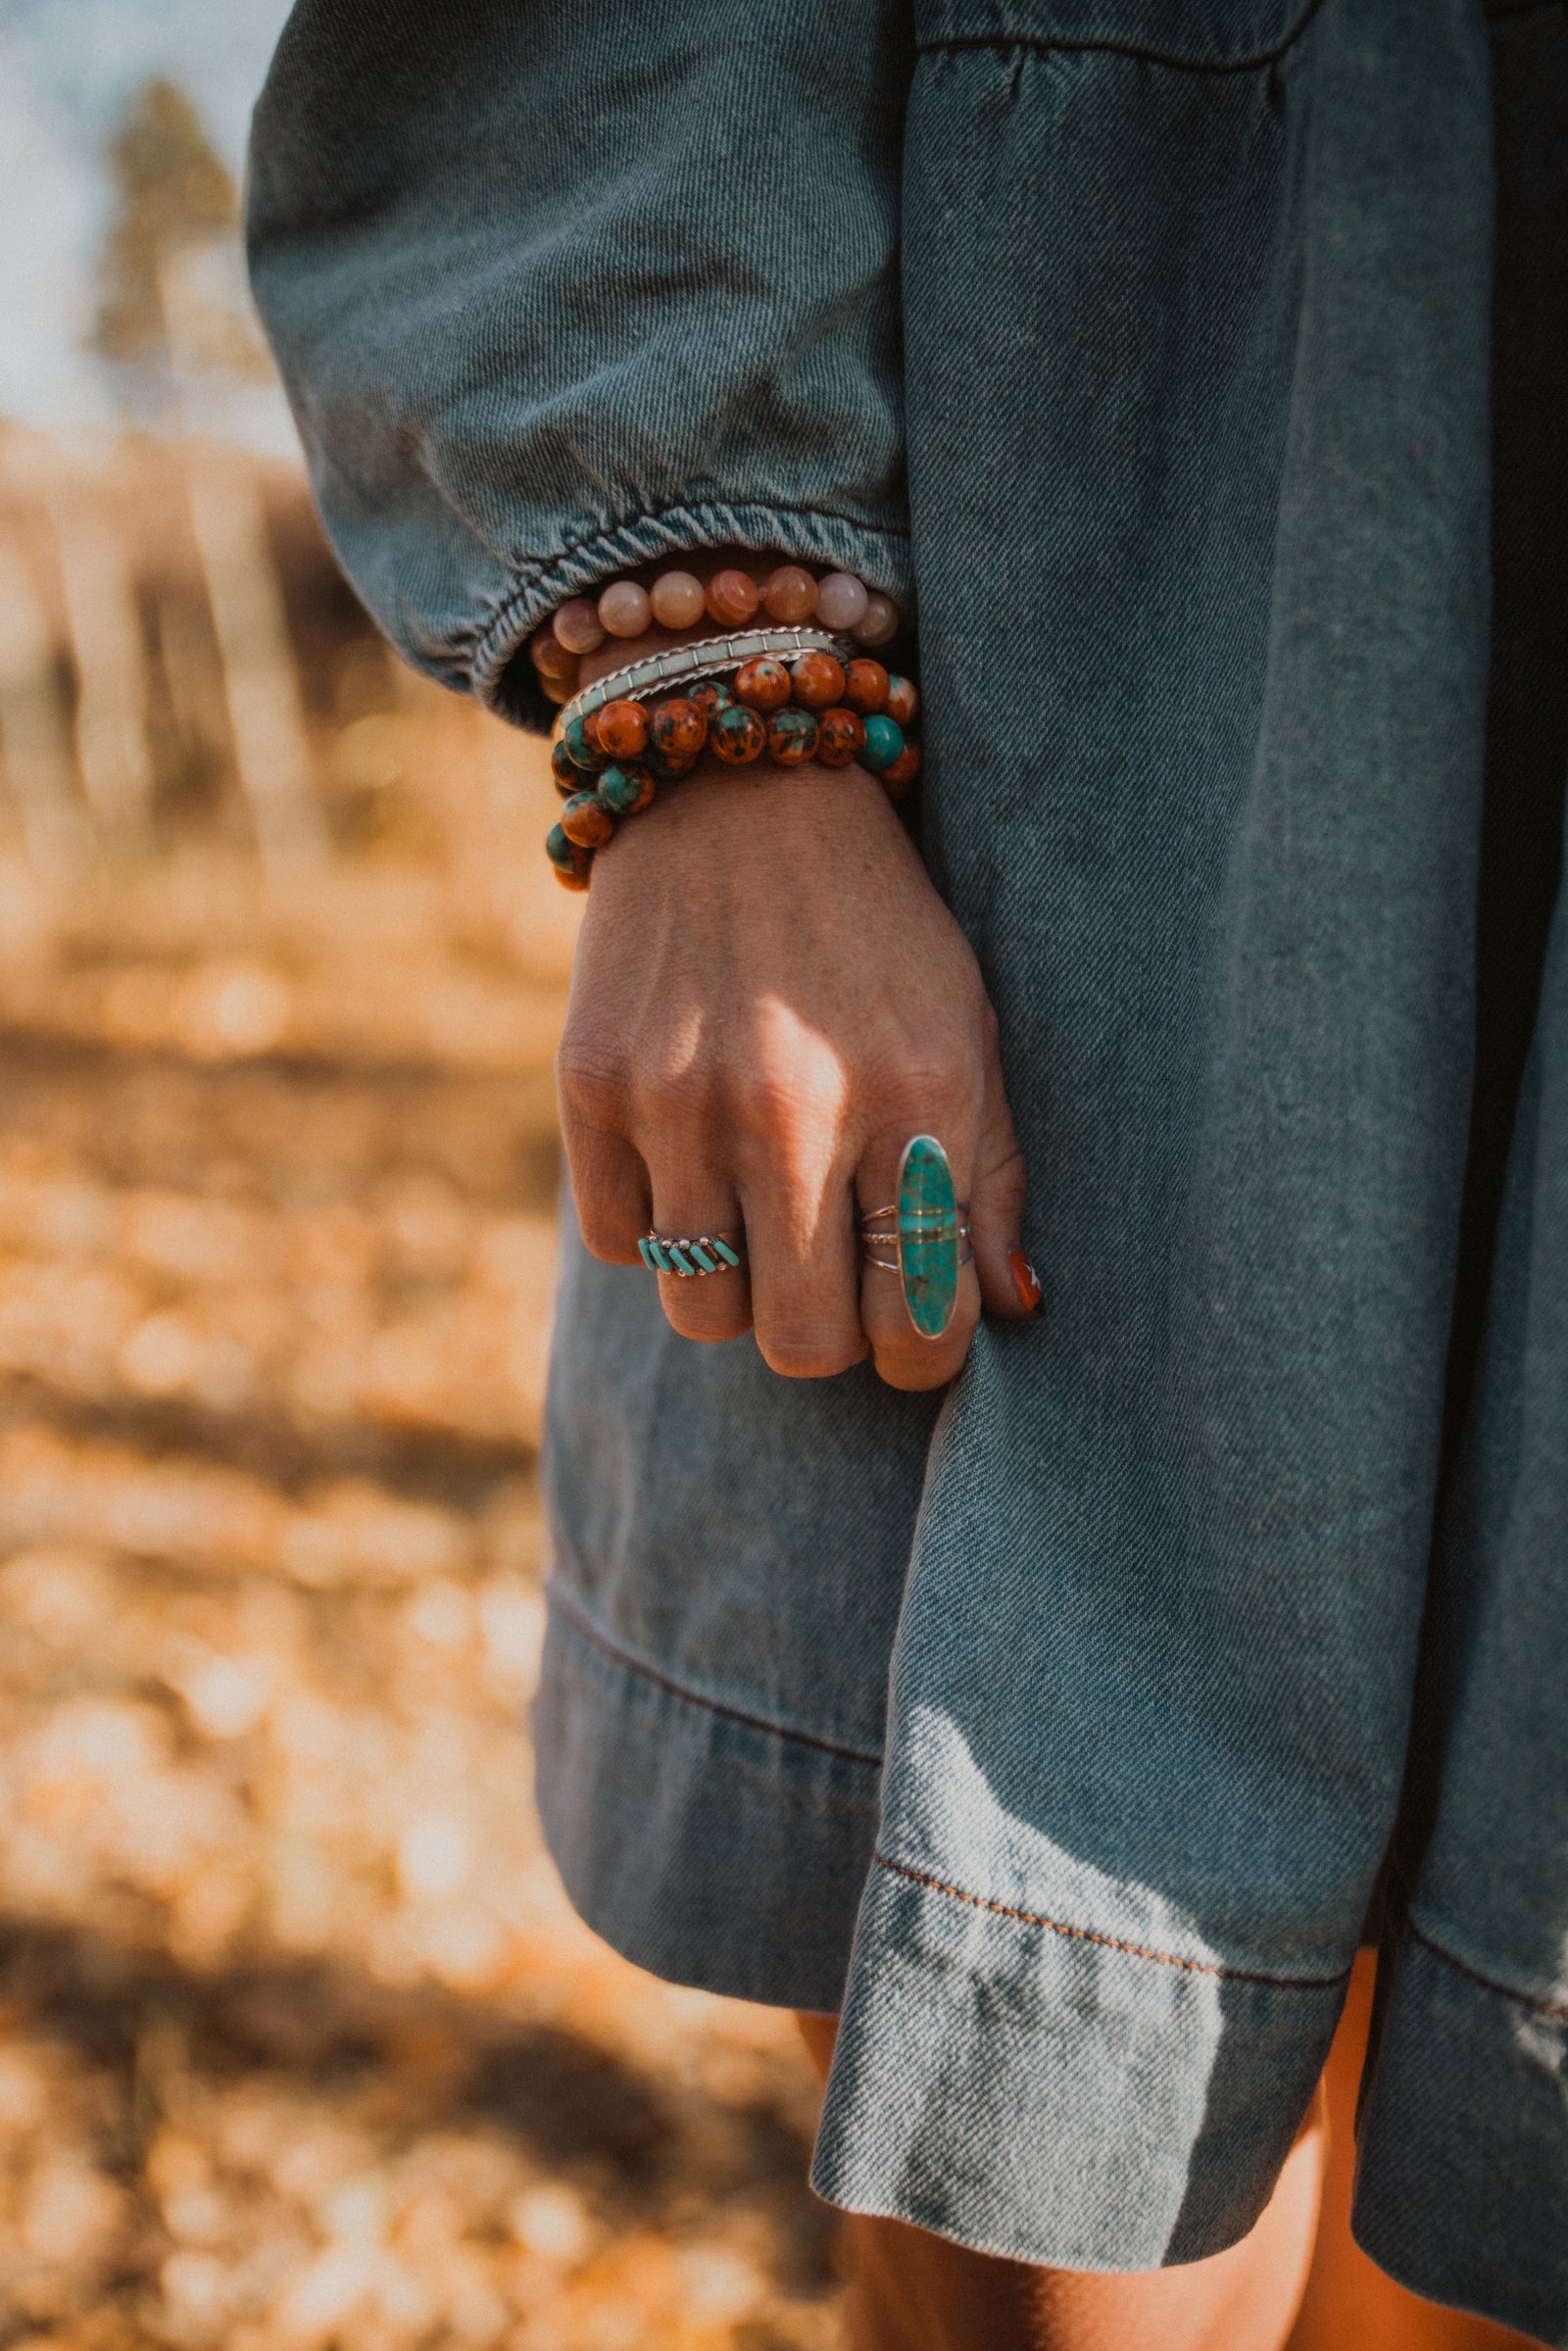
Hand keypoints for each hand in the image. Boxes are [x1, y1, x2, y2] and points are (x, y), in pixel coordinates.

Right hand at [556, 752, 1032, 1390]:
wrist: (739, 791)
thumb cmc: (876, 934)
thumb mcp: (965, 1031)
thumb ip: (991, 1176)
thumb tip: (1009, 1310)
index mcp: (918, 1092)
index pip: (918, 1318)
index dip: (920, 1351)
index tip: (911, 1324)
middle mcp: (797, 1107)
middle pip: (802, 1345)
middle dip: (827, 1335)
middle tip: (834, 1277)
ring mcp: (683, 1098)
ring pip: (703, 1313)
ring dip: (737, 1289)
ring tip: (758, 1215)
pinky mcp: (594, 1084)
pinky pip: (622, 1244)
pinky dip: (656, 1226)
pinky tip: (688, 1159)